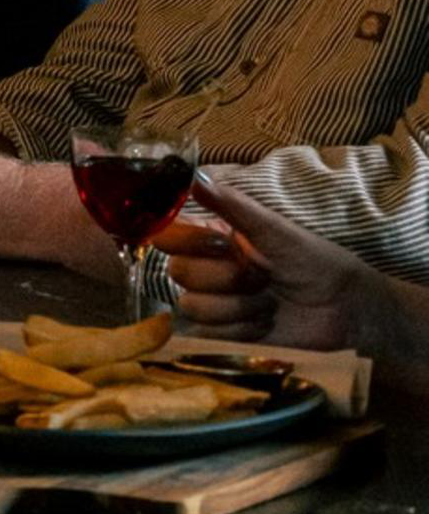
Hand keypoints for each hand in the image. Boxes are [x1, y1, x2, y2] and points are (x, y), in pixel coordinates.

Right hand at [165, 183, 377, 349]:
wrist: (345, 311)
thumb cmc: (314, 263)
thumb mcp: (275, 230)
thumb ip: (233, 206)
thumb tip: (194, 176)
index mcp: (213, 241)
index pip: (169, 235)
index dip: (183, 240)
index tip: (217, 244)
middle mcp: (207, 270)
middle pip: (179, 273)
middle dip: (227, 277)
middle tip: (261, 276)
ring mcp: (214, 305)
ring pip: (194, 305)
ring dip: (239, 306)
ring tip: (269, 302)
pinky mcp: (221, 337)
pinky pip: (207, 333)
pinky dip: (242, 329)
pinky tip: (265, 324)